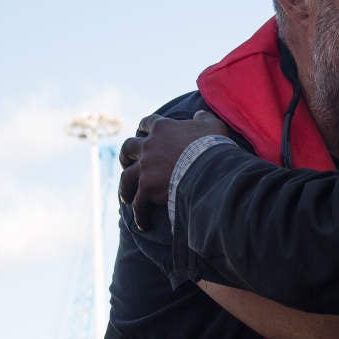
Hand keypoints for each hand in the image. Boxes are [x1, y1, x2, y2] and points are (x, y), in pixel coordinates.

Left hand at [118, 110, 229, 230]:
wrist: (209, 168)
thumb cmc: (213, 147)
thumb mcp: (213, 126)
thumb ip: (204, 118)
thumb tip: (198, 114)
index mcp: (163, 128)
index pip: (148, 123)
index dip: (144, 128)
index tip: (143, 133)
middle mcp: (149, 145)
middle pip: (128, 148)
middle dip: (125, 157)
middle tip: (127, 164)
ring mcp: (146, 167)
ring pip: (126, 177)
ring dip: (125, 187)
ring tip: (127, 197)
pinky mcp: (147, 188)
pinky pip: (138, 203)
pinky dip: (139, 214)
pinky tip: (143, 223)